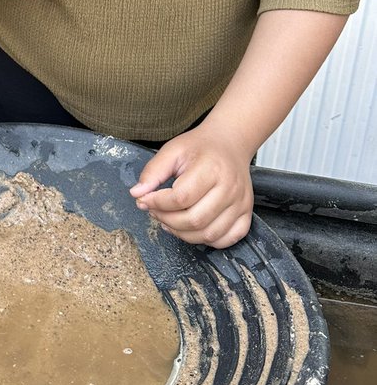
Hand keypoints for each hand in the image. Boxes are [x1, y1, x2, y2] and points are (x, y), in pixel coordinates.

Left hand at [129, 124, 254, 248]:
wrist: (229, 144)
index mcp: (212, 169)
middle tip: (155, 211)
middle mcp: (230, 188)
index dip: (158, 203)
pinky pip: (227, 239)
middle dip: (167, 220)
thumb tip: (137, 194)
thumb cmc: (200, 148)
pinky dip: (206, 240)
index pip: (181, 198)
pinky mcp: (247, 214)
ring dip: (182, 233)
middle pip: (195, 220)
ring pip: (209, 234)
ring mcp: (241, 203)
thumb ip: (153, 172)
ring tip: (168, 220)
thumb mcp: (172, 150)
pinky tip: (190, 228)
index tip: (145, 200)